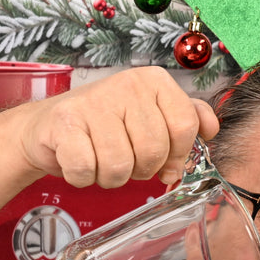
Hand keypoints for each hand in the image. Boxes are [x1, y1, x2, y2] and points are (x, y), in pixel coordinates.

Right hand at [17, 66, 219, 187]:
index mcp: (154, 81)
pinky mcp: (65, 122)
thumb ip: (185, 120)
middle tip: (125, 159)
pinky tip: (79, 161)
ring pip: (121, 167)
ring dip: (110, 177)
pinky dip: (83, 178)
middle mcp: (127, 84)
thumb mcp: (150, 117)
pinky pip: (86, 171)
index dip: (178, 154)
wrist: (48, 127)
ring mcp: (94, 101)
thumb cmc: (103, 127)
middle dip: (141, 170)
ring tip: (100, 160)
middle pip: (154, 152)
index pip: (186, 125)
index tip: (165, 160)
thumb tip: (210, 129)